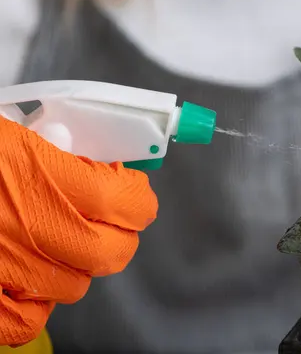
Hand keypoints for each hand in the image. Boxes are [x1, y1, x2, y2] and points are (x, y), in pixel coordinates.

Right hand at [0, 116, 157, 345]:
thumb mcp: (6, 132)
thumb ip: (56, 148)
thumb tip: (100, 159)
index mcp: (37, 174)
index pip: (127, 201)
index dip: (137, 196)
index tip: (132, 189)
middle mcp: (27, 230)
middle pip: (112, 252)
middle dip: (120, 234)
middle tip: (112, 219)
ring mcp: (3, 272)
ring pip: (74, 286)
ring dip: (76, 265)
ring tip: (56, 242)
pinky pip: (27, 319)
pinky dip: (33, 301)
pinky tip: (23, 276)